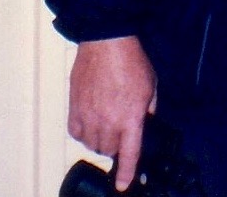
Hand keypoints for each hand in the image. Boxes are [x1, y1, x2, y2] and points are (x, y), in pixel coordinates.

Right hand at [67, 36, 156, 191]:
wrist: (107, 44)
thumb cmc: (130, 61)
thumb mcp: (151, 86)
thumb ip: (149, 109)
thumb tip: (146, 121)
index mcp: (131, 117)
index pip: (129, 153)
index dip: (126, 173)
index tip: (121, 185)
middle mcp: (108, 120)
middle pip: (109, 150)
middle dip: (117, 145)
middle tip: (121, 130)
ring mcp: (89, 116)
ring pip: (92, 144)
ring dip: (100, 139)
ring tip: (107, 122)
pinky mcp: (75, 108)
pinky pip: (76, 133)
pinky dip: (83, 132)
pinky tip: (91, 121)